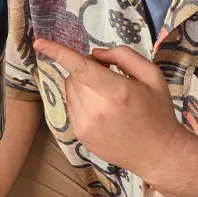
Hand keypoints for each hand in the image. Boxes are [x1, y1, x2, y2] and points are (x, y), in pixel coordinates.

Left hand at [32, 38, 188, 177]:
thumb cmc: (158, 112)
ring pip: (69, 90)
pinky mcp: (81, 135)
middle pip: (74, 76)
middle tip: (108, 73)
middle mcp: (96, 110)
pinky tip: (102, 107)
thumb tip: (95, 53)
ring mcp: (86, 126)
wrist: (158, 153)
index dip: (57, 52)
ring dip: (82, 84)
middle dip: (86, 68)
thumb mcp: (152, 75)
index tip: (39, 42)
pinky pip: (71, 106)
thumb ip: (124, 56)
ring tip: (106, 92)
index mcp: (116, 92)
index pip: (79, 67)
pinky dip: (82, 99)